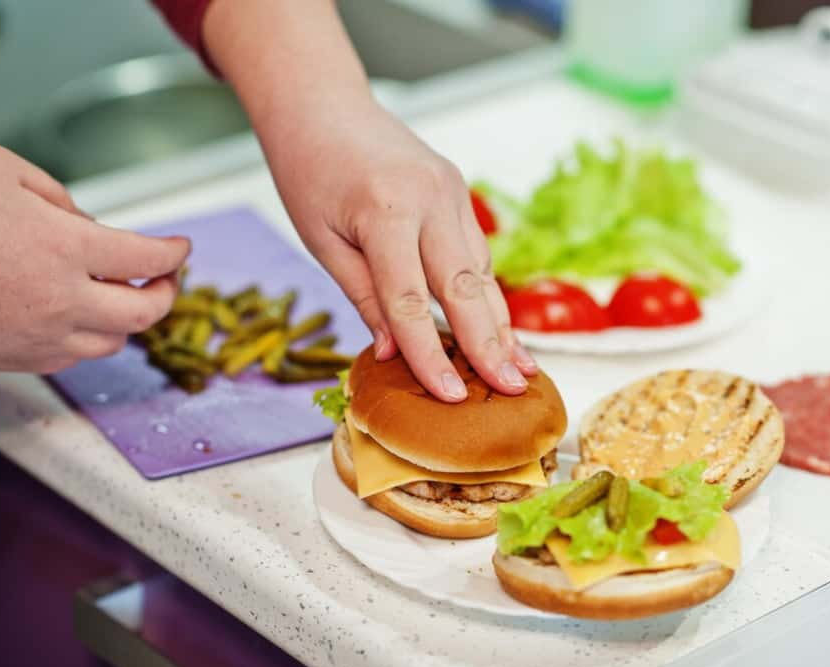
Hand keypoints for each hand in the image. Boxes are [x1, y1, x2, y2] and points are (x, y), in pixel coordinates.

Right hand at [0, 146, 189, 372]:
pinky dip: (87, 339)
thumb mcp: (3, 169)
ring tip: (119, 296)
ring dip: (126, 320)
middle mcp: (62, 299)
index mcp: (67, 248)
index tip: (180, 248)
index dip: (174, 253)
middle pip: (145, 313)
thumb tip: (85, 222)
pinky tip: (77, 318)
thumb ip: (58, 195)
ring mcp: (40, 335)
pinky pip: (72, 357)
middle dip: (165, 294)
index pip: (148, 259)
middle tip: (164, 280)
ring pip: (112, 343)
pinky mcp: (16, 357)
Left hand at [273, 101, 538, 400]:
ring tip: (519, 370)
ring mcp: (450, 191)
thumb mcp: (322, 241)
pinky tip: (498, 330)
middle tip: (512, 391)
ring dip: (499, 323)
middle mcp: (429, 198)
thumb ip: (364, 296)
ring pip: (481, 270)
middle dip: (490, 345)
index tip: (450, 397)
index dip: (431, 355)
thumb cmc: (310, 172)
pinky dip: (486, 293)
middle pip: (466, 287)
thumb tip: (394, 352)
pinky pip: (475, 251)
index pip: (411, 301)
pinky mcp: (457, 191)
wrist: (324, 105)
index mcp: (385, 210)